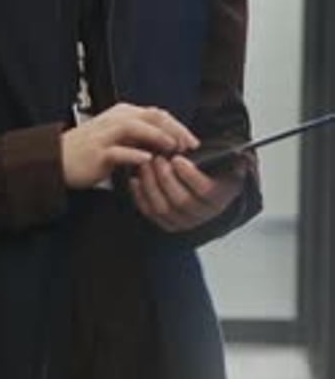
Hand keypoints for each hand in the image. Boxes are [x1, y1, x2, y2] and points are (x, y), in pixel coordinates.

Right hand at [61, 102, 198, 188]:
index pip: (157, 113)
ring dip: (158, 137)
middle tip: (189, 145)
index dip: (178, 126)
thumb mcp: (119, 139)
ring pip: (137, 127)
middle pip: (152, 116)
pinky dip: (135, 154)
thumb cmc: (90, 150)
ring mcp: (106, 134)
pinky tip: (148, 160)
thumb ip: (141, 138)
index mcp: (124, 114)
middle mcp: (117, 119)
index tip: (192, 141)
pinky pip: (119, 150)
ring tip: (173, 148)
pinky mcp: (98, 150)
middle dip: (174, 130)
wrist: (59, 159)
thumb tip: (169, 143)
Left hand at [129, 153, 246, 231]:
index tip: (177, 159)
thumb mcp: (227, 163)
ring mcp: (184, 222)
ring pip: (163, 208)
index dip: (189, 175)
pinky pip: (150, 213)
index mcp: (219, 198)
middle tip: (156, 158)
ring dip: (151, 185)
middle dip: (165, 177)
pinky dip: (140, 196)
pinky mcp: (167, 223)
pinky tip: (135, 179)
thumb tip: (243, 155)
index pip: (204, 191)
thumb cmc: (214, 169)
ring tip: (146, 164)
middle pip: (181, 200)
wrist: (206, 185)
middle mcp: (202, 214)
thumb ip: (234, 158)